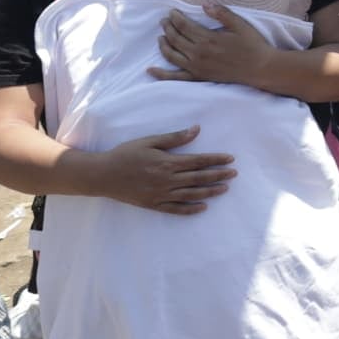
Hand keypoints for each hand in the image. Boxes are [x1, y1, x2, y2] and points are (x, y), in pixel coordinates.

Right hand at [99, 127, 235, 213]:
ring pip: (191, 194)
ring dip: (210, 191)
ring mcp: (161, 194)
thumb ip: (174, 138)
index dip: (216, 159)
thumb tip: (196, 129)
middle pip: (199, 178)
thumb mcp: (149, 141)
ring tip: (225, 188)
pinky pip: (176, 209)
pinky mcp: (154, 205)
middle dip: (218, 175)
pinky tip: (203, 207)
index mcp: (167, 162)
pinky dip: (190, 209)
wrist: (103, 175)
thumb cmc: (126, 154)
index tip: (230, 158)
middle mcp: (167, 180)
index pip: (198, 161)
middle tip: (234, 173)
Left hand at [150, 5, 273, 88]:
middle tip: (164, 21)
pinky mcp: (198, 77)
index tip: (171, 12)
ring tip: (161, 36)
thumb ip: (221, 14)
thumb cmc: (252, 45)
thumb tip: (204, 5)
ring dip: (163, 44)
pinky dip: (161, 74)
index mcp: (207, 39)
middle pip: (175, 38)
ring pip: (171, 54)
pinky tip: (150, 69)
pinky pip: (175, 77)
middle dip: (167, 27)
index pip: (184, 26)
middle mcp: (198, 53)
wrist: (260, 69)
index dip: (175, 17)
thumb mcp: (240, 24)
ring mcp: (196, 67)